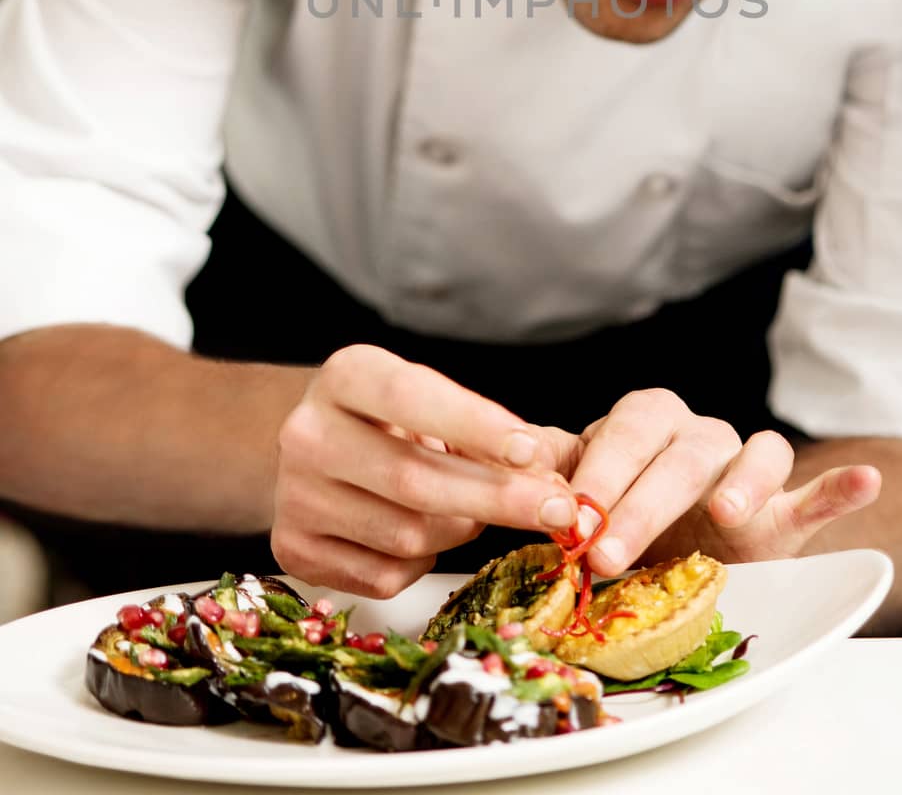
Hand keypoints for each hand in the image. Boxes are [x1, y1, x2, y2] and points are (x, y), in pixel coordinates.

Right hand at [271, 345, 578, 596]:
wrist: (319, 449)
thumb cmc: (390, 420)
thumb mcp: (429, 399)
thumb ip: (479, 428)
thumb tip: (542, 476)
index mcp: (344, 376)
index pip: (410, 397)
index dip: (473, 425)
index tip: (530, 450)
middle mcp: (306, 433)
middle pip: (412, 479)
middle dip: (497, 497)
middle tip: (558, 509)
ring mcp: (293, 496)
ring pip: (406, 534)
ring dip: (462, 530)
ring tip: (476, 513)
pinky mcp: (292, 549)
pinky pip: (384, 575)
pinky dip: (423, 562)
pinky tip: (425, 535)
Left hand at [561, 388, 880, 575]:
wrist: (677, 549)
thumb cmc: (622, 513)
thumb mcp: (582, 493)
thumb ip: (551, 470)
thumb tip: (506, 452)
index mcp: (647, 422)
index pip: (625, 430)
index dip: (599, 472)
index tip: (572, 519)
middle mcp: (700, 435)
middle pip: (680, 454)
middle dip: (640, 503)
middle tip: (606, 552)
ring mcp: (746, 469)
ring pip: (751, 457)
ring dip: (739, 483)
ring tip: (724, 514)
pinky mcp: (784, 511)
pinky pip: (814, 491)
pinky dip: (840, 487)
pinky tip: (866, 481)